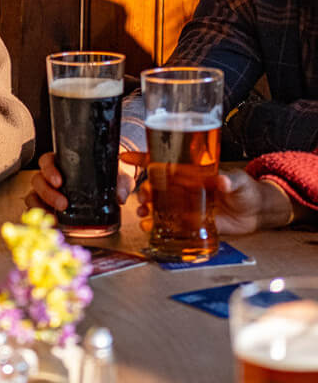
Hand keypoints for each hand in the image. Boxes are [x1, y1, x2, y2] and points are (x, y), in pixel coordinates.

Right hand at [24, 151, 135, 210]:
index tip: (59, 181)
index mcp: (63, 161)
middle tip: (63, 203)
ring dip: (41, 205)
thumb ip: (120, 184)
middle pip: (38, 180)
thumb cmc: (111, 171)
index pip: (47, 161)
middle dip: (47, 193)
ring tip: (56, 216)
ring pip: (34, 194)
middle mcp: (51, 175)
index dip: (49, 170)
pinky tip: (53, 222)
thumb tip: (120, 197)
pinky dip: (41, 215)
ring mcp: (49, 190)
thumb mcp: (118, 174)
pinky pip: (38, 208)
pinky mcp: (49, 204)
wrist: (114, 180)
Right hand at [130, 158, 294, 234]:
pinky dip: (156, 223)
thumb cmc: (247, 189)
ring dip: (146, 206)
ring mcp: (185, 203)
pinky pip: (169, 221)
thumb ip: (230, 180)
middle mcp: (184, 185)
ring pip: (159, 202)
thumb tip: (221, 180)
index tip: (126, 157)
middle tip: (142, 195)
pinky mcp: (190, 220)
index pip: (164, 161)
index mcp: (191, 171)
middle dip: (144, 188)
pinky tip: (149, 225)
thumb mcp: (239, 181)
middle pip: (156, 183)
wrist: (256, 212)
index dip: (143, 158)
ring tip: (142, 212)